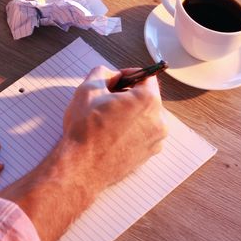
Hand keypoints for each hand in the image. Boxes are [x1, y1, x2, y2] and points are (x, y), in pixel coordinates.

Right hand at [0, 66, 166, 240]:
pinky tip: (111, 135)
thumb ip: (103, 73)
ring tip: (107, 120)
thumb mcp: (88, 88)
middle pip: (147, 97)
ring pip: (145, 116)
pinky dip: (131, 131)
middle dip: (129, 95)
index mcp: (147, 100)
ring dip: (130, 113)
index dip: (129, 74)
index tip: (116, 80)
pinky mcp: (149, 154)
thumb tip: (112, 75)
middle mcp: (158, 120)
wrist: (81, 167)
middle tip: (107, 101)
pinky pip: (143, 134)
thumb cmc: (85, 129)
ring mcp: (155, 139)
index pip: (146, 77)